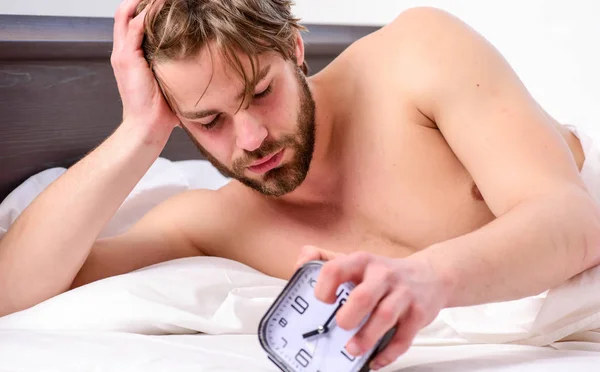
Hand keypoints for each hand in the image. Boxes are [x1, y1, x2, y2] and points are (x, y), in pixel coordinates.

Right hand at [111, 0, 178, 136]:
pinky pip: (134, 27)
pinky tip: (161, 6)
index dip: (144, 8)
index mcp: (130, 56)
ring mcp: (122, 54)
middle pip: (124, 12)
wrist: (149, 127)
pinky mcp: (126, 58)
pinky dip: (147, 14)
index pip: (131, 21)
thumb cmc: (162, 110)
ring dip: (146, 2)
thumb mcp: (170, 83)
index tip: (166, 3)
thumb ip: (175, 70)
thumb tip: (201, 66)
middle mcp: (122, 51)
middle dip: (142, 0)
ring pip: (126, 14)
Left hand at [297, 246, 449, 369]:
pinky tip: (376, 359)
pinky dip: (388, 353)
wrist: (430, 275)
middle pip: (363, 295)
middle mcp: (383, 276)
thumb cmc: (385, 273)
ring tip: (353, 349)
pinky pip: (403, 338)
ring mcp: (402, 295)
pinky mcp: (418, 315)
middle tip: (339, 326)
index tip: (321, 301)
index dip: (323, 287)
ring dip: (366, 338)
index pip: (336, 268)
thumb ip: (326, 259)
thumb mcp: (357, 261)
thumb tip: (302, 262)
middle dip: (348, 316)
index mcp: (362, 262)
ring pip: (384, 317)